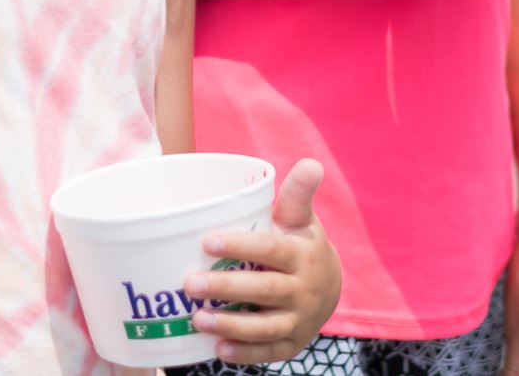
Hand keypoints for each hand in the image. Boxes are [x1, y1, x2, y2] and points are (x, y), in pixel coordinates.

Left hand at [186, 159, 338, 365]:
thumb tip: (310, 163)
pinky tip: (217, 350)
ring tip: (196, 319)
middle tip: (189, 283)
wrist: (329, 287)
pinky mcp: (292, 344)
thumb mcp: (302, 219)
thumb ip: (297, 193)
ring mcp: (300, 320)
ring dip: (231, 325)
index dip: (241, 246)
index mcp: (302, 254)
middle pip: (265, 289)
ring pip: (266, 326)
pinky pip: (269, 352)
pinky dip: (245, 354)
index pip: (272, 249)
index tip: (208, 242)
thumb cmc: (300, 244)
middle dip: (226, 288)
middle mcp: (304, 289)